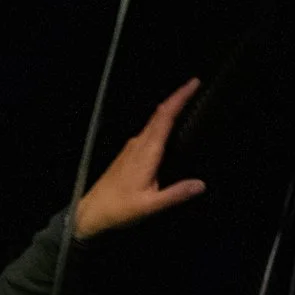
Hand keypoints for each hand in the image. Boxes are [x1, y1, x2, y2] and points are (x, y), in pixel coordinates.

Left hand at [72, 80, 207, 240]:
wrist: (92, 211)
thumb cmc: (120, 208)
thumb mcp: (151, 206)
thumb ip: (176, 194)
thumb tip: (201, 184)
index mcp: (147, 152)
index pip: (165, 117)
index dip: (179, 97)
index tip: (194, 83)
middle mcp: (138, 144)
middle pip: (159, 113)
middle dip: (177, 97)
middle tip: (195, 86)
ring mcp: (132, 147)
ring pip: (153, 121)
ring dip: (169, 109)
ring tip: (187, 103)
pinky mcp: (128, 153)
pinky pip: (149, 131)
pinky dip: (162, 122)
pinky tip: (168, 128)